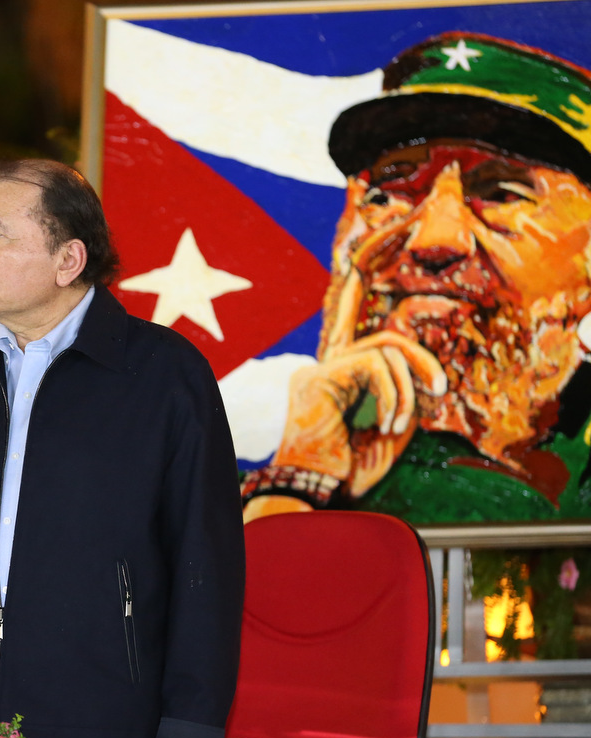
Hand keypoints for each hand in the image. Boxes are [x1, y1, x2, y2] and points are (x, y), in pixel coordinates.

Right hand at [273, 267, 446, 498]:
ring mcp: (321, 369)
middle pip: (379, 327)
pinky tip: (385, 425)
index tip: (385, 227)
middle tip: (440, 372)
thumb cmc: (345, 472)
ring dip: (409, 384)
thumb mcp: (390, 433)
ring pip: (386, 346)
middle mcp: (325, 366)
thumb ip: (406, 400)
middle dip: (412, 333)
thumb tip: (428, 380)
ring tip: (399, 424)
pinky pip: (376, 365)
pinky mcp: (323, 375)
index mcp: (337, 378)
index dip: (359, 277)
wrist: (313, 494)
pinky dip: (393, 395)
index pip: (351, 321)